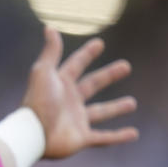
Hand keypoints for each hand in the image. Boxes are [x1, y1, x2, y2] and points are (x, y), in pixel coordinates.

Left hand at [22, 26, 137, 158]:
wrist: (34, 134)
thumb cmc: (38, 101)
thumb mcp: (43, 72)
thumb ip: (50, 51)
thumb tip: (50, 28)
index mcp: (60, 84)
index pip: (76, 64)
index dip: (87, 54)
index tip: (99, 43)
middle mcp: (69, 101)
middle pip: (92, 85)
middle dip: (109, 75)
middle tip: (126, 66)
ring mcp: (76, 120)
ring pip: (101, 112)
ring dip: (116, 108)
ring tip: (132, 103)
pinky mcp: (81, 138)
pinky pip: (104, 138)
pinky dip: (118, 137)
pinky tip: (134, 134)